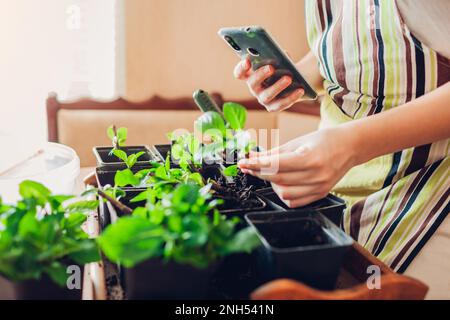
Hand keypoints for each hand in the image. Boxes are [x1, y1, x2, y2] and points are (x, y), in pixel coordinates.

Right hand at [234, 56, 304, 111]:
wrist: (296, 81)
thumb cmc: (283, 67)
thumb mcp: (279, 59)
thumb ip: (276, 56)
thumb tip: (280, 54)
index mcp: (251, 75)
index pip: (239, 73)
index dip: (241, 68)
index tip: (247, 61)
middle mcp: (254, 88)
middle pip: (252, 83)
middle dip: (261, 75)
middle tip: (271, 68)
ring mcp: (262, 99)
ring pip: (267, 95)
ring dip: (278, 86)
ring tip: (289, 78)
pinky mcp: (273, 107)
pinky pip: (281, 104)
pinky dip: (291, 97)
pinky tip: (300, 90)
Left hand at [238, 127, 357, 207]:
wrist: (350, 147)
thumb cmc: (323, 140)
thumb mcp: (297, 141)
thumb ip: (274, 152)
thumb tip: (252, 157)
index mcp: (309, 158)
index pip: (275, 164)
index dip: (255, 164)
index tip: (242, 162)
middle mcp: (315, 175)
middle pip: (277, 179)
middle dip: (258, 172)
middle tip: (248, 166)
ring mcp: (319, 187)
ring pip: (284, 193)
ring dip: (271, 184)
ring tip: (270, 173)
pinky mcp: (320, 194)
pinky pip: (295, 201)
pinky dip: (284, 194)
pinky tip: (282, 183)